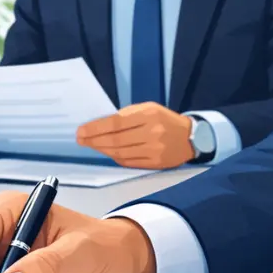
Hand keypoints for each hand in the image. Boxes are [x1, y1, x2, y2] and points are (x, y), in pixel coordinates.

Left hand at [76, 103, 193, 168]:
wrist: (191, 137)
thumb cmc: (164, 120)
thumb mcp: (148, 108)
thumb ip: (126, 115)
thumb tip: (99, 125)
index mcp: (149, 114)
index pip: (115, 123)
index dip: (95, 129)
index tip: (81, 131)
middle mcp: (152, 133)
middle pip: (116, 140)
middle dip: (94, 141)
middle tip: (81, 140)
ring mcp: (154, 150)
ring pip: (120, 153)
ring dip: (102, 149)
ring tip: (91, 145)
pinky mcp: (155, 164)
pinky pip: (128, 162)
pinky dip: (115, 157)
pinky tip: (107, 152)